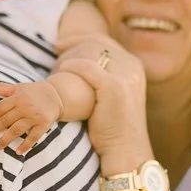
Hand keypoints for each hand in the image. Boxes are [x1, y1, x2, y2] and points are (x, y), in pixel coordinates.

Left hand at [0, 79, 61, 154]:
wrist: (57, 95)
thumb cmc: (33, 92)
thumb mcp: (18, 87)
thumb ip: (1, 87)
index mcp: (17, 97)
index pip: (0, 108)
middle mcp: (25, 107)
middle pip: (6, 120)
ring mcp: (34, 117)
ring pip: (16, 130)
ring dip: (5, 140)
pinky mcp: (43, 125)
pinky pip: (33, 138)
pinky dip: (25, 146)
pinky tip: (18, 152)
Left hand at [55, 41, 151, 171]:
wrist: (125, 152)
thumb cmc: (114, 127)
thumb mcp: (114, 97)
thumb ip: (105, 77)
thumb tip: (81, 64)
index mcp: (134, 66)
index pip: (104, 40)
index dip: (81, 38)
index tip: (62, 43)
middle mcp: (132, 66)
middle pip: (96, 42)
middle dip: (74, 42)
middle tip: (56, 47)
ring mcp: (125, 76)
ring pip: (90, 52)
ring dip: (70, 56)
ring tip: (56, 65)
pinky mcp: (114, 87)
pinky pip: (85, 67)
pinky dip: (70, 68)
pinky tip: (58, 74)